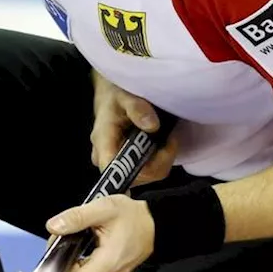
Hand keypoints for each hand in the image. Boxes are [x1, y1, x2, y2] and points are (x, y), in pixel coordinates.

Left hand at [45, 195, 153, 271]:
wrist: (154, 224)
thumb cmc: (132, 217)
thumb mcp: (104, 208)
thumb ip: (77, 217)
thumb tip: (53, 226)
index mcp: (105, 264)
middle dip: (58, 265)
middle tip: (59, 241)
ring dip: (67, 266)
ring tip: (69, 242)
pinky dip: (76, 267)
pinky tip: (77, 250)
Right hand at [90, 71, 177, 186]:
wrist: (110, 96)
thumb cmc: (114, 95)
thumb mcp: (125, 94)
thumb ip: (137, 108)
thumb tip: (152, 126)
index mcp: (103, 142)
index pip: (117, 171)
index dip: (144, 169)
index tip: (163, 147)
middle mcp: (105, 158)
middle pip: (137, 177)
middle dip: (160, 160)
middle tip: (169, 137)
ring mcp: (114, 164)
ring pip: (145, 176)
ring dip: (161, 159)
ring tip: (164, 137)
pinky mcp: (123, 165)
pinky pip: (146, 172)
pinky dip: (158, 159)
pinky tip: (158, 143)